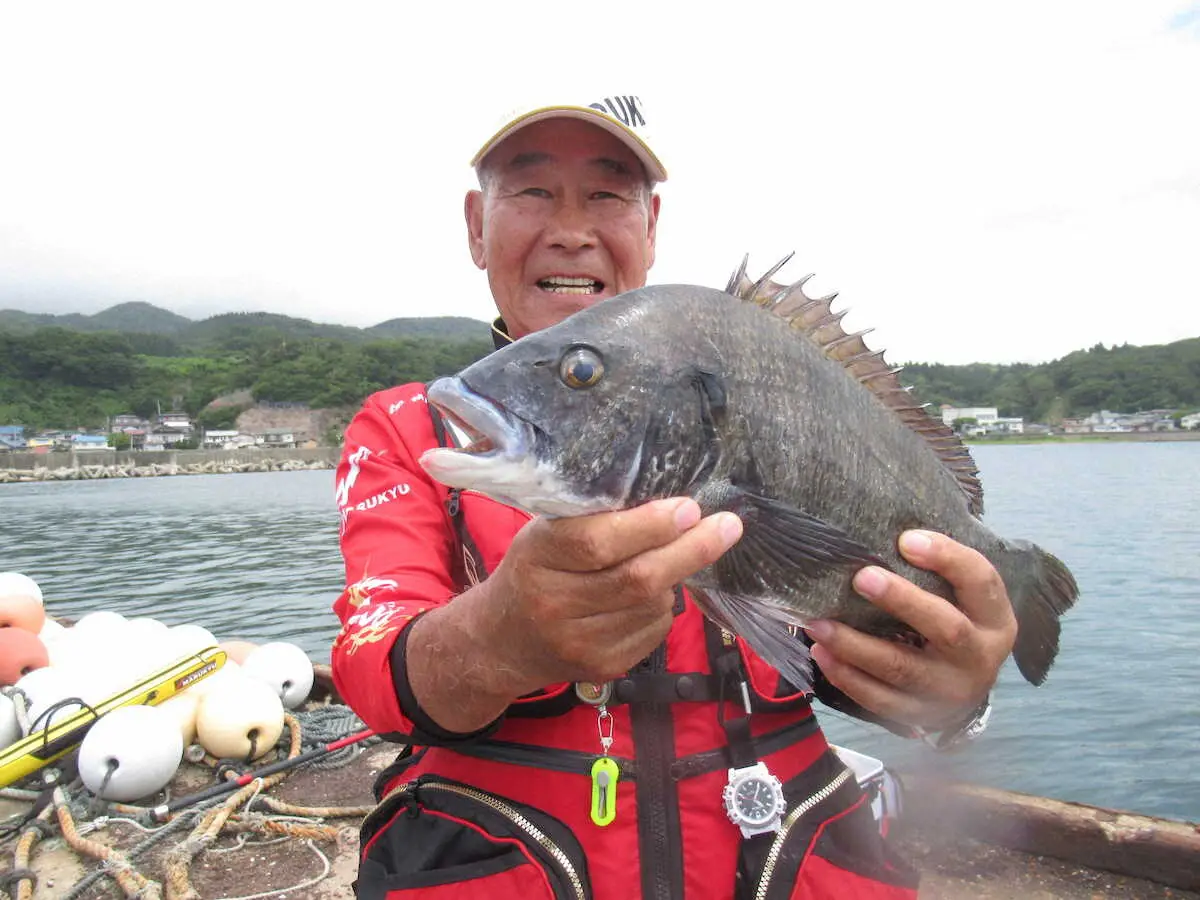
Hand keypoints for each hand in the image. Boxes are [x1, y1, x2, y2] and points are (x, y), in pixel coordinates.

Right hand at [465, 497, 742, 694]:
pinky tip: (651, 593)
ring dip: (674, 576)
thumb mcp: (544, 534)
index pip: (597, 542)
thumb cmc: (532, 571)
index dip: (649, 525)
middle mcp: (554, 604)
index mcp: (537, 557)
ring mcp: (579, 643)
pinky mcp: (602, 667)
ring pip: (652, 603)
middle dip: (691, 549)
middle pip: (637, 578)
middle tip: (727, 525)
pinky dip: (663, 605)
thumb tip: (668, 501)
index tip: (689, 507)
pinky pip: (654, 629)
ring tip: (671, 556)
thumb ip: (593, 519)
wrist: (499, 644)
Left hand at [804, 530, 1016, 729]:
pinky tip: (821, 652)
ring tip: (817, 623)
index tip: (906, 539)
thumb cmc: (955, 622)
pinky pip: (878, 699)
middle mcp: (979, 658)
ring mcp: (949, 692)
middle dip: (901, 601)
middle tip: (861, 577)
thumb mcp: (963, 598)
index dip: (947, 558)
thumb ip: (939, 571)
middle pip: (946, 628)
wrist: (964, 687)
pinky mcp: (918, 715)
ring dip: (854, 645)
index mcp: (996, 620)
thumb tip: (892, 533)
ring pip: (901, 668)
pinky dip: (846, 676)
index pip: (981, 581)